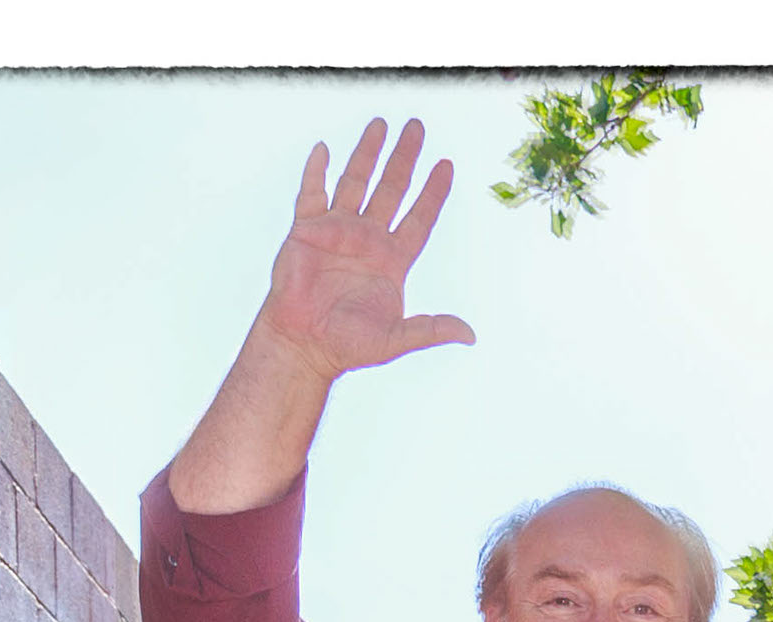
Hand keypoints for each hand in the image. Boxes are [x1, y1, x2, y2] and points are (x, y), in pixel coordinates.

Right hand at [258, 118, 474, 384]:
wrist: (303, 344)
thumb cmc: (346, 345)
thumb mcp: (395, 339)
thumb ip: (430, 330)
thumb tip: (470, 335)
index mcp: (391, 260)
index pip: (419, 218)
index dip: (433, 193)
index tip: (446, 165)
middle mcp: (367, 240)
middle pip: (391, 189)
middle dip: (404, 158)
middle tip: (417, 127)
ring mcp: (337, 231)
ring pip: (356, 181)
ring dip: (368, 153)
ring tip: (380, 124)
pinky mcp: (307, 231)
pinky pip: (312, 193)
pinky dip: (317, 171)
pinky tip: (325, 150)